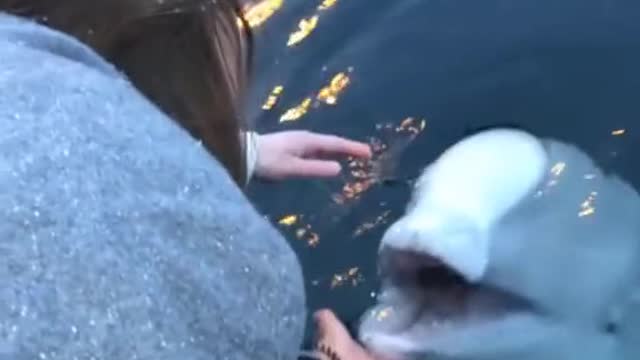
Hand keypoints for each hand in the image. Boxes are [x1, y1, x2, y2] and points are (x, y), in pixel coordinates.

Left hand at [254, 130, 371, 179]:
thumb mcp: (291, 168)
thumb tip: (338, 168)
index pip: (335, 143)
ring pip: (323, 147)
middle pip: (332, 143)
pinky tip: (328, 161)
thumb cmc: (266, 162)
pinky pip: (315, 151)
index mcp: (307, 141)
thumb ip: (314, 169)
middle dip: (349, 148)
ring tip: (352, 158)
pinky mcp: (290, 149)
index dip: (353, 148)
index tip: (369, 152)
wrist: (241, 154)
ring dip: (338, 151)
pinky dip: (326, 155)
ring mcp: (297, 143)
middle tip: (366, 155)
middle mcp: (304, 139)